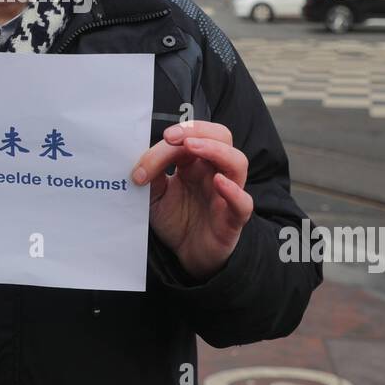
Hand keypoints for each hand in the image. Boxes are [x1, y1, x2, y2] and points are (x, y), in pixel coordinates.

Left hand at [131, 121, 253, 280]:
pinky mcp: (233, 219)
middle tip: (171, 137)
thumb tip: (141, 159)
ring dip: (215, 150)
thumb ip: (152, 176)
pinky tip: (219, 182)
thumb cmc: (176, 220)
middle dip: (198, 129)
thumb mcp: (155, 195)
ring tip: (192, 146)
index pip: (190, 138)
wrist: (186, 255)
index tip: (146, 157)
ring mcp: (227, 194)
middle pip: (221, 136)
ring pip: (237, 162)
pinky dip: (234, 191)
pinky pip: (243, 202)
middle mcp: (214, 173)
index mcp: (195, 164)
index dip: (170, 140)